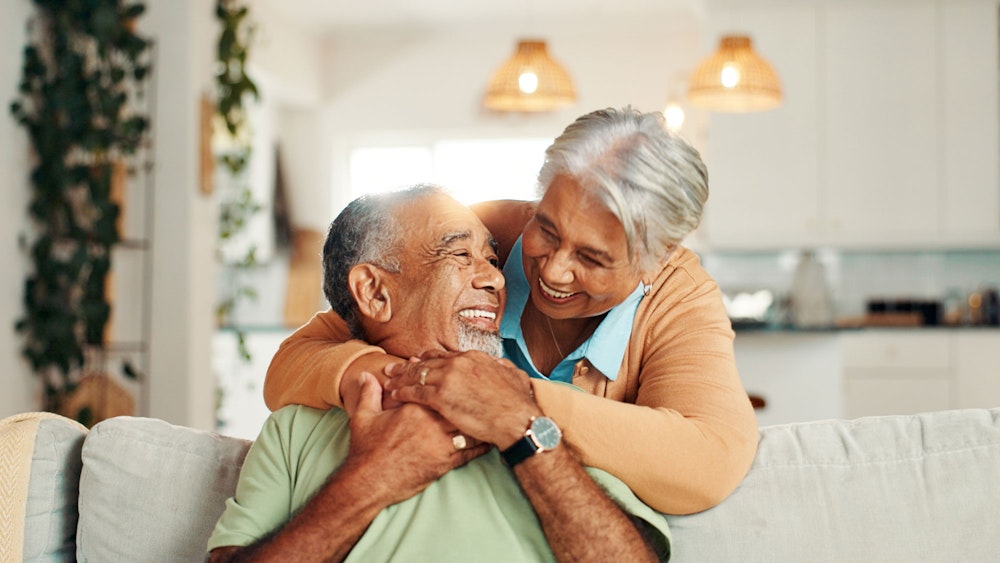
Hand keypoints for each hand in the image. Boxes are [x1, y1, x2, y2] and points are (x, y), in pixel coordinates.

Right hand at [342, 372, 489, 505]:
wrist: (370, 481)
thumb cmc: (367, 450)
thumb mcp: (364, 417)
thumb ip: (368, 393)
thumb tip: (365, 375)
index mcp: (415, 408)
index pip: (438, 390)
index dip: (451, 385)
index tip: (460, 381)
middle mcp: (431, 423)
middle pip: (458, 406)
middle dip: (470, 400)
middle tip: (484, 394)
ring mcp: (440, 444)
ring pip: (468, 427)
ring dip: (479, 421)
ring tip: (490, 415)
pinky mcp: (445, 463)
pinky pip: (470, 451)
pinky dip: (481, 445)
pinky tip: (488, 439)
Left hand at [383, 351, 538, 448]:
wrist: (515, 418)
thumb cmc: (518, 402)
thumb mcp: (514, 376)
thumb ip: (503, 368)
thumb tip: (501, 365)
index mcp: (473, 358)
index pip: (444, 356)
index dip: (429, 359)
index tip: (418, 360)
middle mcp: (458, 364)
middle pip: (426, 363)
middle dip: (408, 366)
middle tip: (393, 367)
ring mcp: (448, 379)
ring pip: (417, 376)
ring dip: (401, 378)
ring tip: (388, 379)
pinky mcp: (441, 397)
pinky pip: (416, 392)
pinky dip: (403, 392)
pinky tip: (394, 394)